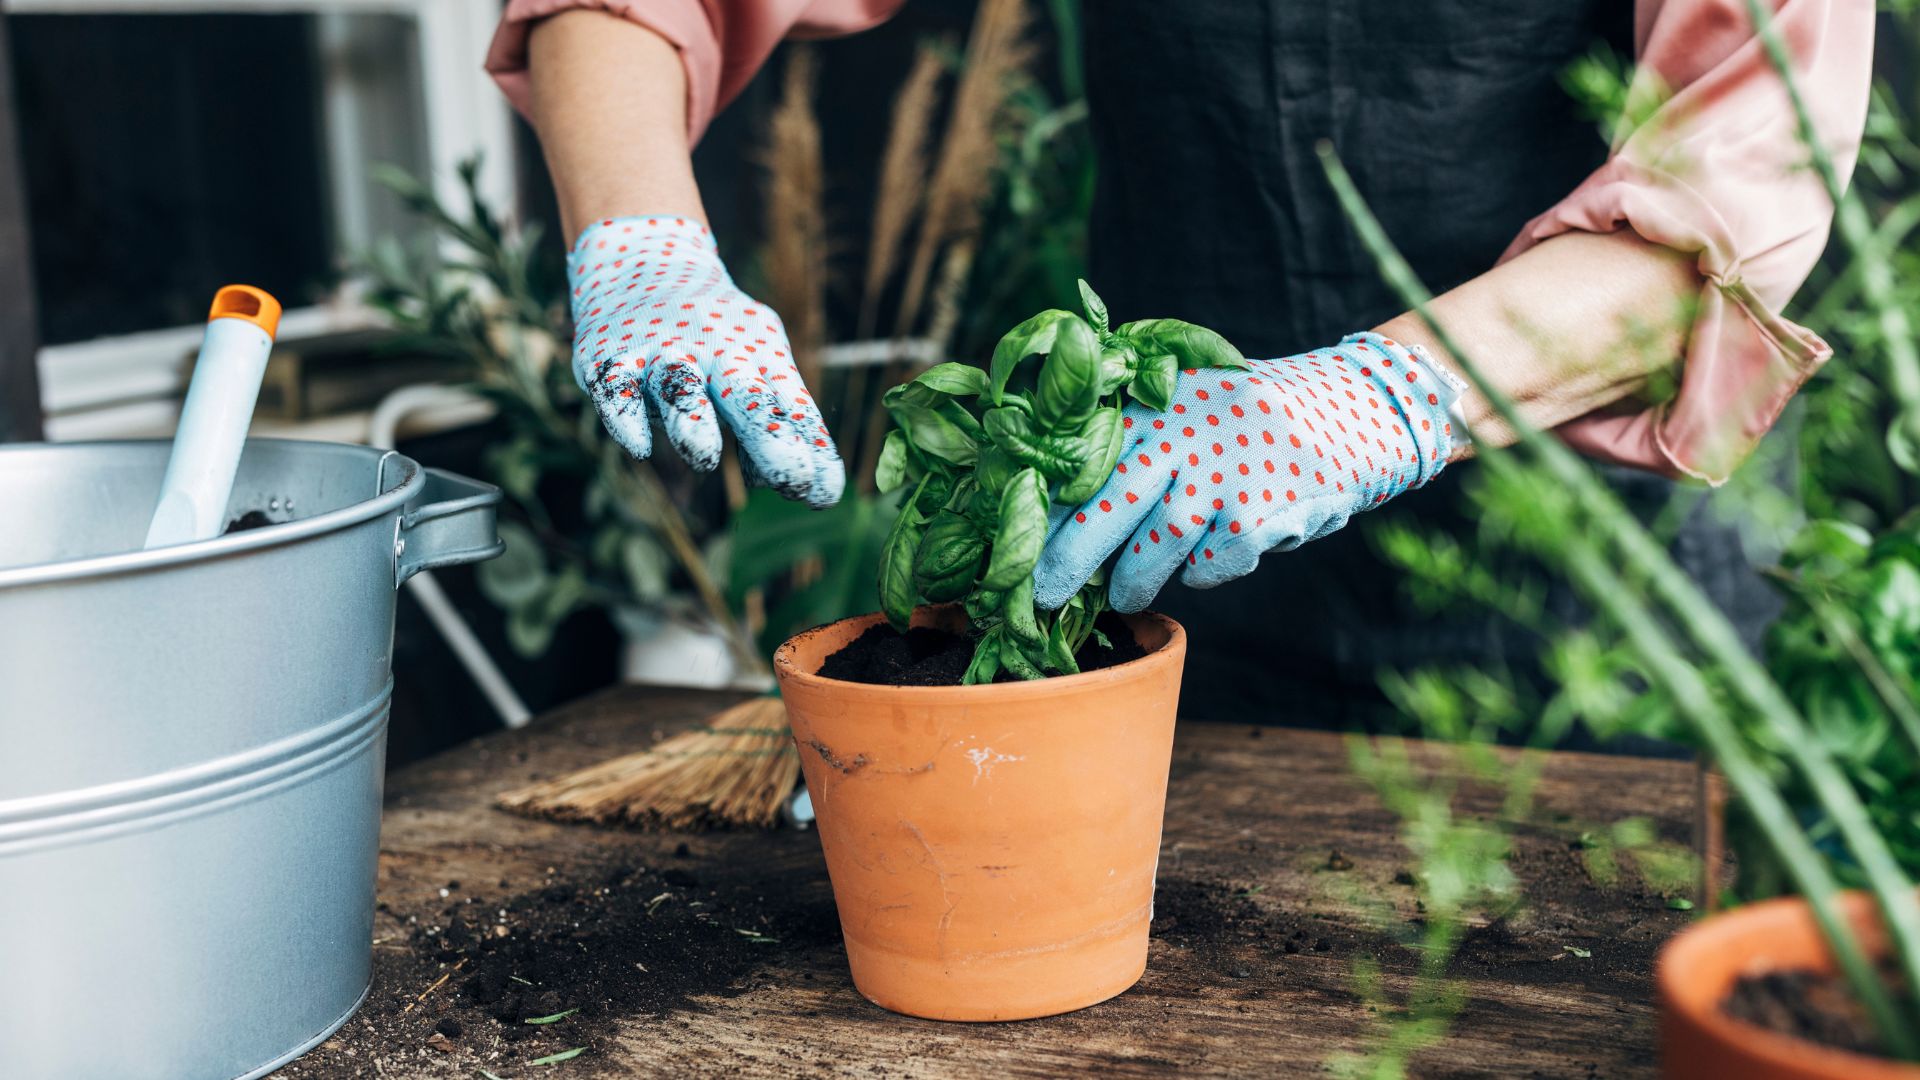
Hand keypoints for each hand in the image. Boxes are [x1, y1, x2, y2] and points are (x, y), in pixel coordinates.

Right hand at [567, 215, 844, 507]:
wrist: (641, 261)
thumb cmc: (711, 330)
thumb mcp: (752, 361)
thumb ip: (768, 422)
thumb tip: (788, 485)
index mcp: (759, 355)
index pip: (792, 407)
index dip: (811, 449)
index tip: (827, 494)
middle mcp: (715, 351)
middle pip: (745, 396)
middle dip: (770, 438)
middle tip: (792, 476)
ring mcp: (662, 353)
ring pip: (680, 387)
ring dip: (693, 422)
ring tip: (706, 458)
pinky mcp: (611, 359)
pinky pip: (618, 390)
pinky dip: (627, 417)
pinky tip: (640, 447)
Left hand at [1032, 333, 1460, 611]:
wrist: (1355, 409)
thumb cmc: (1251, 416)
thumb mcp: (1192, 399)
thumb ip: (1136, 432)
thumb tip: (1055, 500)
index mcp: (1156, 403)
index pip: (1082, 460)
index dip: (1044, 510)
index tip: (1012, 549)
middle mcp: (1184, 435)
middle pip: (1105, 508)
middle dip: (1068, 561)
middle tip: (1043, 597)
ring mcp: (1222, 478)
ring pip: (1156, 550)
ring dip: (1134, 582)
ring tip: (1125, 596)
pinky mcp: (1258, 517)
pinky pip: (1211, 566)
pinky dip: (1207, 572)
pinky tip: (1218, 552)